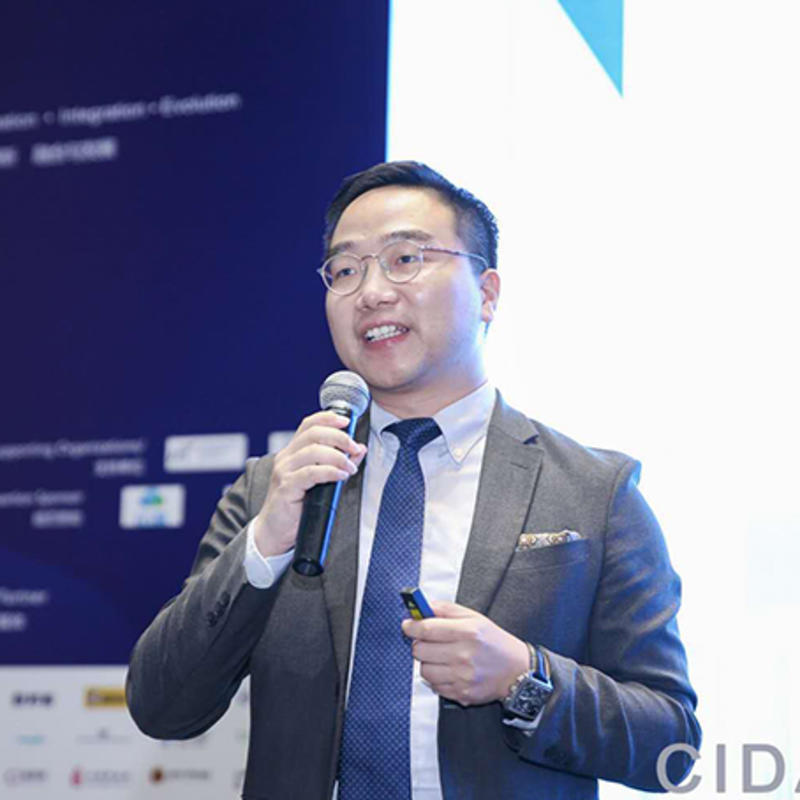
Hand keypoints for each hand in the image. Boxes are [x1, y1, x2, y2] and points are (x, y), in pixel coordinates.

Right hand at [252, 411, 366, 557]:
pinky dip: (329, 471)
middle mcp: (286, 458)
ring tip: (350, 468)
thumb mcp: (319, 481)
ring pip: (312, 451)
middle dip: (339, 437)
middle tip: (355, 447)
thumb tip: (359, 449)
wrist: (273, 531)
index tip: (347, 421)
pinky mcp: (286, 487)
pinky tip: (341, 475)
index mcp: (293, 452)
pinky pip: (310, 473)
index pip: (308, 425)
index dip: (328, 418)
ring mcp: (284, 471)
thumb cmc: (296, 507)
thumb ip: (338, 463)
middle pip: (313, 434)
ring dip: (337, 457)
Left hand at [401, 601, 529, 706]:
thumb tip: (422, 607)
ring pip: (424, 670)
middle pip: (420, 650)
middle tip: (427, 641)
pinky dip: (437, 677)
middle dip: (419, 644)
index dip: (412, 626)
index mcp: (467, 632)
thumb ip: (446, 609)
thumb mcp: (474, 617)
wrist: (516, 671)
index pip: (427, 629)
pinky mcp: (461, 694)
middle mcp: (464, 655)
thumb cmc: (493, 641)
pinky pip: (434, 686)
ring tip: (440, 657)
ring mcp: (462, 677)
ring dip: (427, 662)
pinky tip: (448, 670)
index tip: (407, 625)